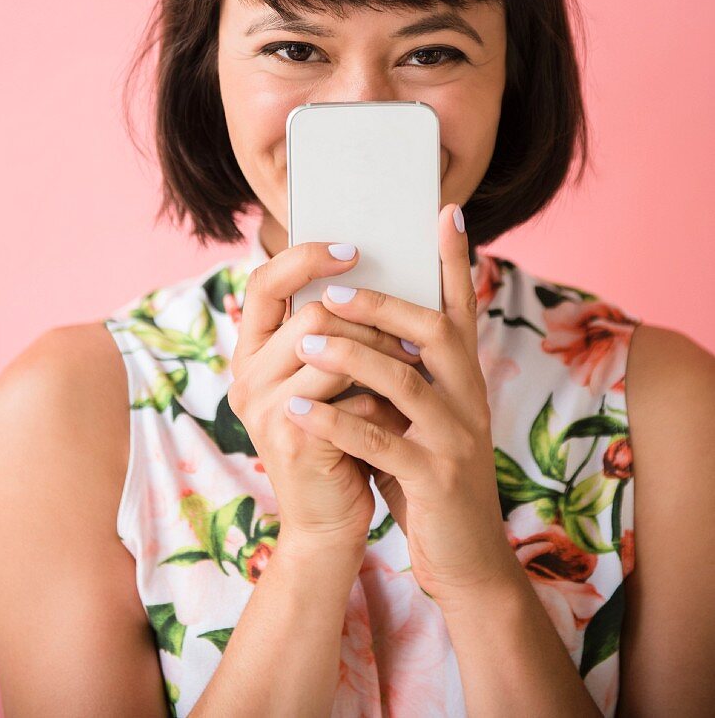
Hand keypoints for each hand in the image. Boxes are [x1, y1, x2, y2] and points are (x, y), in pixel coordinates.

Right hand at [229, 238, 424, 551]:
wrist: (328, 520)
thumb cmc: (338, 440)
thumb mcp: (330, 379)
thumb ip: (338, 334)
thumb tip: (383, 271)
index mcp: (253, 352)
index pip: (264, 281)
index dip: (305, 257)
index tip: (353, 246)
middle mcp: (247, 375)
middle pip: (313, 313)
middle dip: (371, 317)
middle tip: (410, 328)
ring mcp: (264, 407)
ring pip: (335, 349)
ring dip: (384, 354)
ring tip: (414, 361)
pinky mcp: (294, 438)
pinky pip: (352, 396)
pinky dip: (384, 400)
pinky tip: (401, 412)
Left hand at [284, 202, 517, 604]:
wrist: (466, 557)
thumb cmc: (430, 473)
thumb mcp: (425, 415)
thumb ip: (406, 370)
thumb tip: (357, 317)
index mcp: (465, 377)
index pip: (462, 306)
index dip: (456, 259)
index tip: (444, 211)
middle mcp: (468, 397)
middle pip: (432, 330)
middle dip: (380, 305)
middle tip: (331, 290)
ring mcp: (455, 438)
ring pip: (403, 382)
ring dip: (351, 357)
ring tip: (306, 341)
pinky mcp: (435, 478)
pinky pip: (380, 443)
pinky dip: (337, 423)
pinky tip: (300, 411)